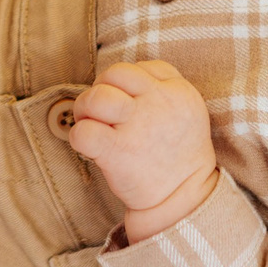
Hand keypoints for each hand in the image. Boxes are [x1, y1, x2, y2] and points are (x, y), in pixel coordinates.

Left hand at [69, 61, 218, 242]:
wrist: (186, 200)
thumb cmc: (178, 153)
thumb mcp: (188, 109)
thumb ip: (163, 85)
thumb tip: (122, 78)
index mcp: (177, 91)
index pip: (139, 66)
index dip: (122, 81)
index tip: (123, 101)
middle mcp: (157, 104)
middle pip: (114, 73)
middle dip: (99, 90)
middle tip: (100, 113)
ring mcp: (137, 127)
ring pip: (96, 97)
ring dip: (85, 110)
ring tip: (93, 126)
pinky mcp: (119, 153)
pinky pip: (84, 131)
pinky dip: (78, 137)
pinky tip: (89, 148)